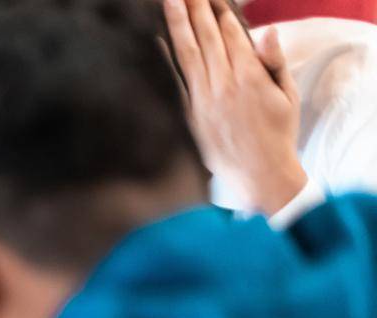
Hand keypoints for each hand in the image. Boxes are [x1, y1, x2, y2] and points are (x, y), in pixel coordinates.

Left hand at [163, 0, 306, 214]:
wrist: (258, 175)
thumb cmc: (278, 134)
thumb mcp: (287, 95)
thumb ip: (275, 62)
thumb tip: (266, 32)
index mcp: (250, 78)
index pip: (232, 36)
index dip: (221, 12)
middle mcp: (224, 85)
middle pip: (207, 38)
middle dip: (197, 9)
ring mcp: (204, 100)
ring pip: (188, 53)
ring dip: (178, 24)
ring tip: (170, 0)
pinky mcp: (190, 114)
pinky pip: (176, 80)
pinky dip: (166, 58)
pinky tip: (157, 39)